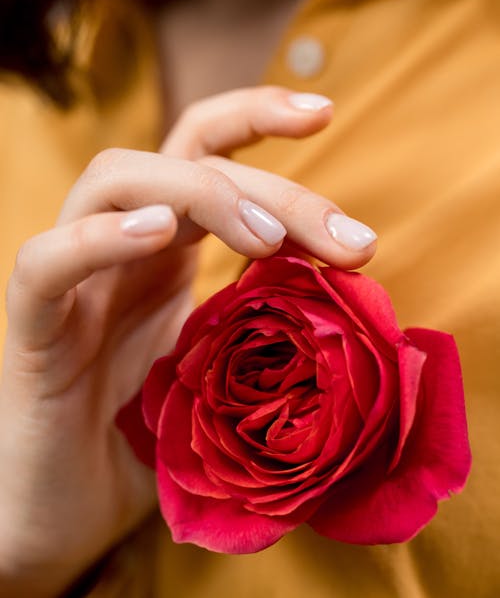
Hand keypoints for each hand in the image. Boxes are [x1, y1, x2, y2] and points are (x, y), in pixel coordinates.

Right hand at [0, 86, 375, 595]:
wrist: (68, 520)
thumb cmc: (154, 445)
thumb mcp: (232, 372)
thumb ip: (274, 326)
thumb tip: (353, 300)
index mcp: (167, 252)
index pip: (202, 150)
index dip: (255, 116)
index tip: (323, 112)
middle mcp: (120, 248)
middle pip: (183, 162)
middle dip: (273, 185)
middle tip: (350, 240)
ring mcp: (73, 282)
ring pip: (114, 180)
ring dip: (200, 193)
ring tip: (265, 238)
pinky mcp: (31, 330)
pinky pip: (45, 263)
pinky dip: (97, 238)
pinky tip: (155, 234)